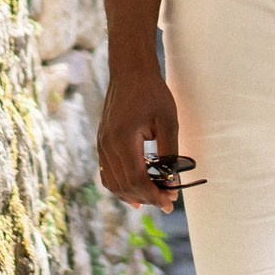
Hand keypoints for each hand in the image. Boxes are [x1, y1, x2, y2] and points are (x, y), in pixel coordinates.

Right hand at [98, 63, 183, 211]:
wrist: (130, 72)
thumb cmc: (152, 93)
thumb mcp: (168, 120)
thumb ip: (170, 151)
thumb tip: (172, 179)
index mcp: (123, 140)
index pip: (136, 180)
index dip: (153, 195)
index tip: (170, 202)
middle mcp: (107, 146)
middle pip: (124, 186)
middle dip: (147, 198)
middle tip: (168, 201)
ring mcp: (102, 145)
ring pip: (113, 183)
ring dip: (133, 195)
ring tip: (155, 199)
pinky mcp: (102, 143)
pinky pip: (108, 173)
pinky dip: (121, 186)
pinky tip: (135, 193)